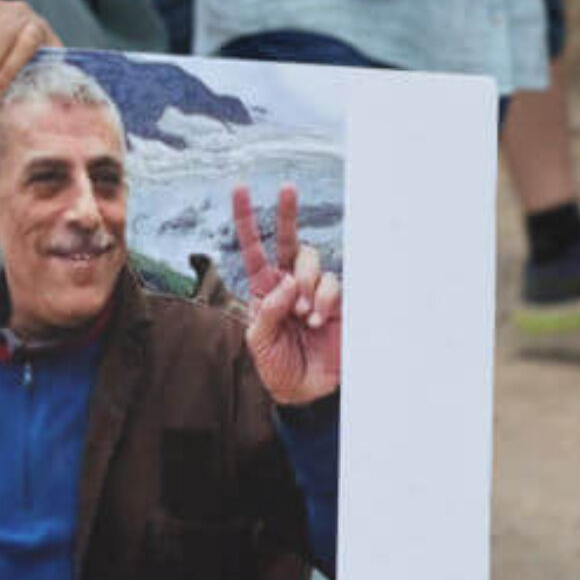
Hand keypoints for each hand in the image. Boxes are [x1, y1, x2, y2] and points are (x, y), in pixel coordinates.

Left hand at [232, 186, 340, 406]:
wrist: (305, 391)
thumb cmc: (276, 366)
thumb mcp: (259, 341)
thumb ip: (268, 311)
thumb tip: (286, 284)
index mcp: (264, 287)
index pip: (253, 247)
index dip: (246, 218)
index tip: (240, 187)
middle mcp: (289, 282)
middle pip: (289, 239)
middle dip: (286, 212)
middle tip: (286, 189)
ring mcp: (315, 290)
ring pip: (312, 260)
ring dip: (306, 282)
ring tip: (304, 314)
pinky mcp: (339, 301)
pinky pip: (333, 283)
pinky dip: (324, 298)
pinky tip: (318, 318)